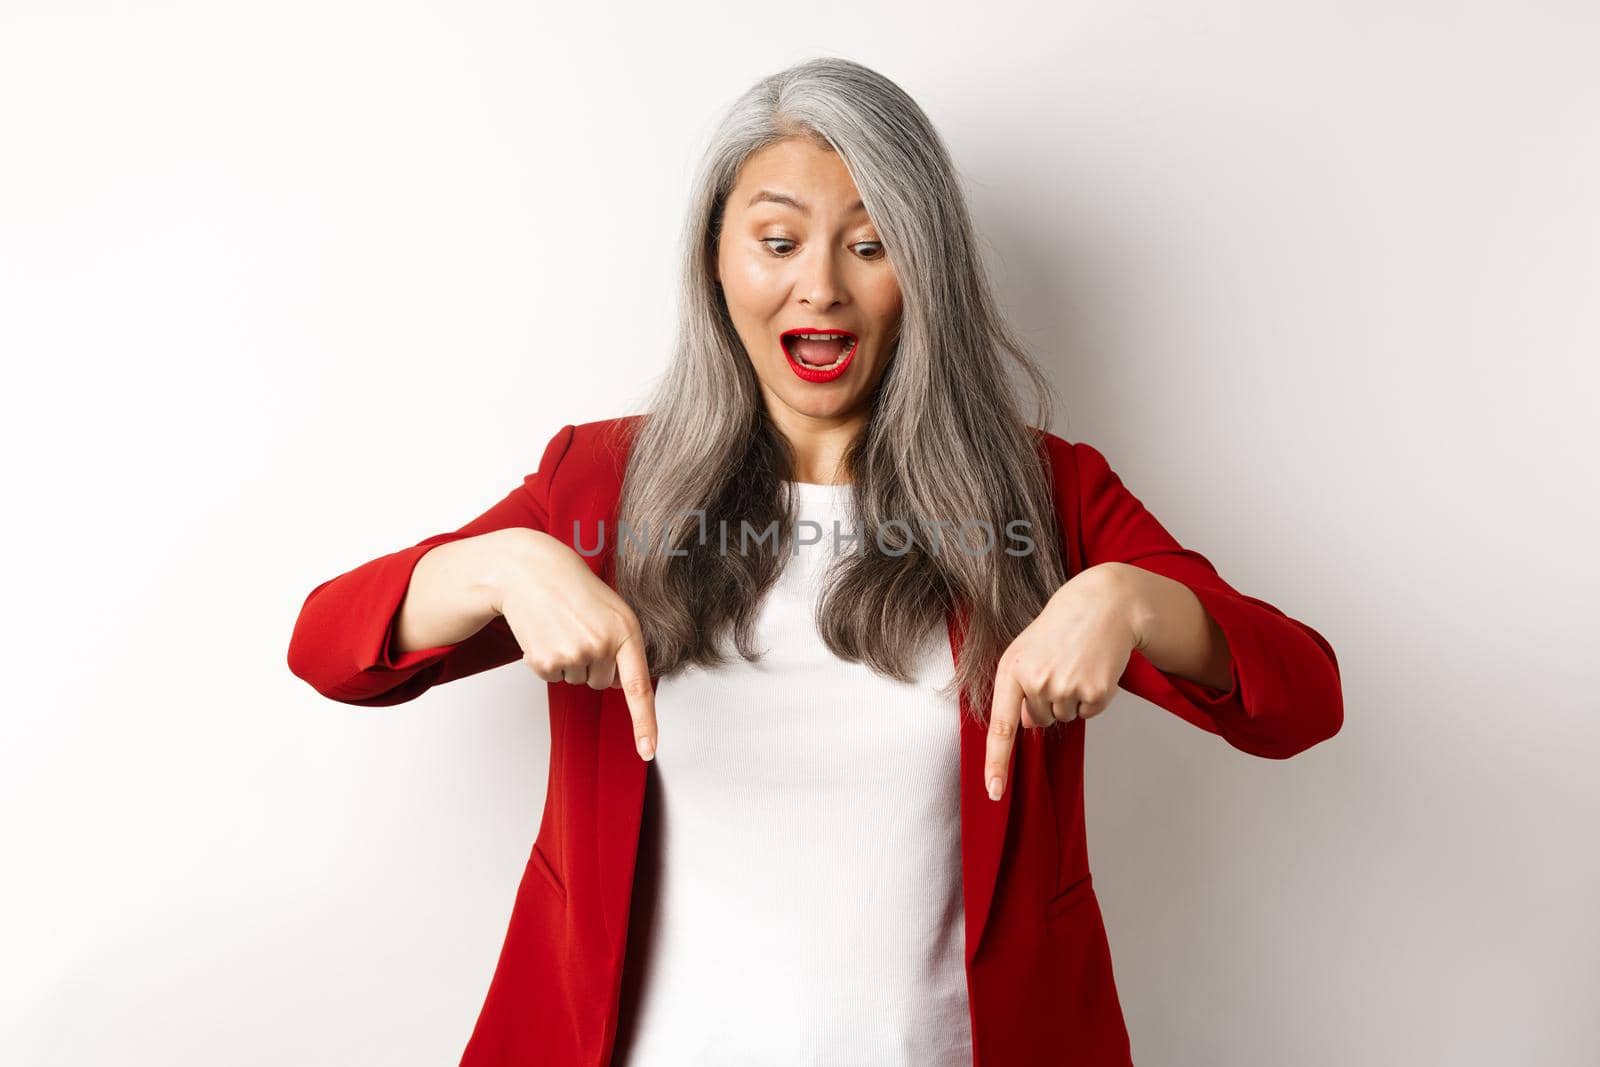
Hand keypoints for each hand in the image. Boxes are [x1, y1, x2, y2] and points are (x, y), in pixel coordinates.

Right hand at [487, 530, 658, 761]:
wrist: (529, 570)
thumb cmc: (574, 588)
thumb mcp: (613, 609)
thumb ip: (624, 645)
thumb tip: (619, 685)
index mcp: (626, 632)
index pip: (638, 688)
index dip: (644, 723)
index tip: (647, 750)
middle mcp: (602, 646)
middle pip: (601, 682)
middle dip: (592, 662)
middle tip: (579, 628)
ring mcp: (573, 655)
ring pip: (576, 680)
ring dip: (569, 659)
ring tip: (562, 626)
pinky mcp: (545, 660)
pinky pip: (552, 677)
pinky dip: (547, 660)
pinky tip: (545, 633)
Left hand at [984, 563, 1141, 799]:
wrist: (1101, 604)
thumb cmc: (1059, 628)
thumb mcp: (1025, 651)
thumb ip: (1017, 688)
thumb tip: (1024, 726)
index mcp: (1011, 670)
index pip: (1001, 727)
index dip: (997, 763)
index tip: (994, 792)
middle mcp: (1035, 682)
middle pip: (1038, 721)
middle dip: (1047, 701)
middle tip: (1059, 665)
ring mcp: (1066, 688)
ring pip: (1064, 718)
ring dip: (1071, 697)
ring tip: (1075, 663)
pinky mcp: (1094, 693)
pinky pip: (1089, 714)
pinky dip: (1092, 697)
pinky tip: (1093, 669)